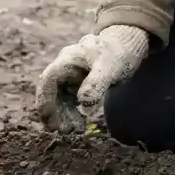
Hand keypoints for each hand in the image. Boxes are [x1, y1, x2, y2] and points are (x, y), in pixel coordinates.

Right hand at [34, 25, 148, 132]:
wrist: (129, 43)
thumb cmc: (119, 52)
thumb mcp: (111, 67)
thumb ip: (97, 83)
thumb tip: (83, 103)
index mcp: (68, 59)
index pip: (48, 80)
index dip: (45, 101)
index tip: (49, 120)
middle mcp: (65, 66)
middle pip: (51, 91)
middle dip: (54, 112)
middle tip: (64, 131)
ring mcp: (70, 74)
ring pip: (59, 97)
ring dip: (63, 115)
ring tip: (76, 130)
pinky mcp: (78, 81)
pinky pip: (68, 98)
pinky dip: (71, 112)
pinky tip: (80, 123)